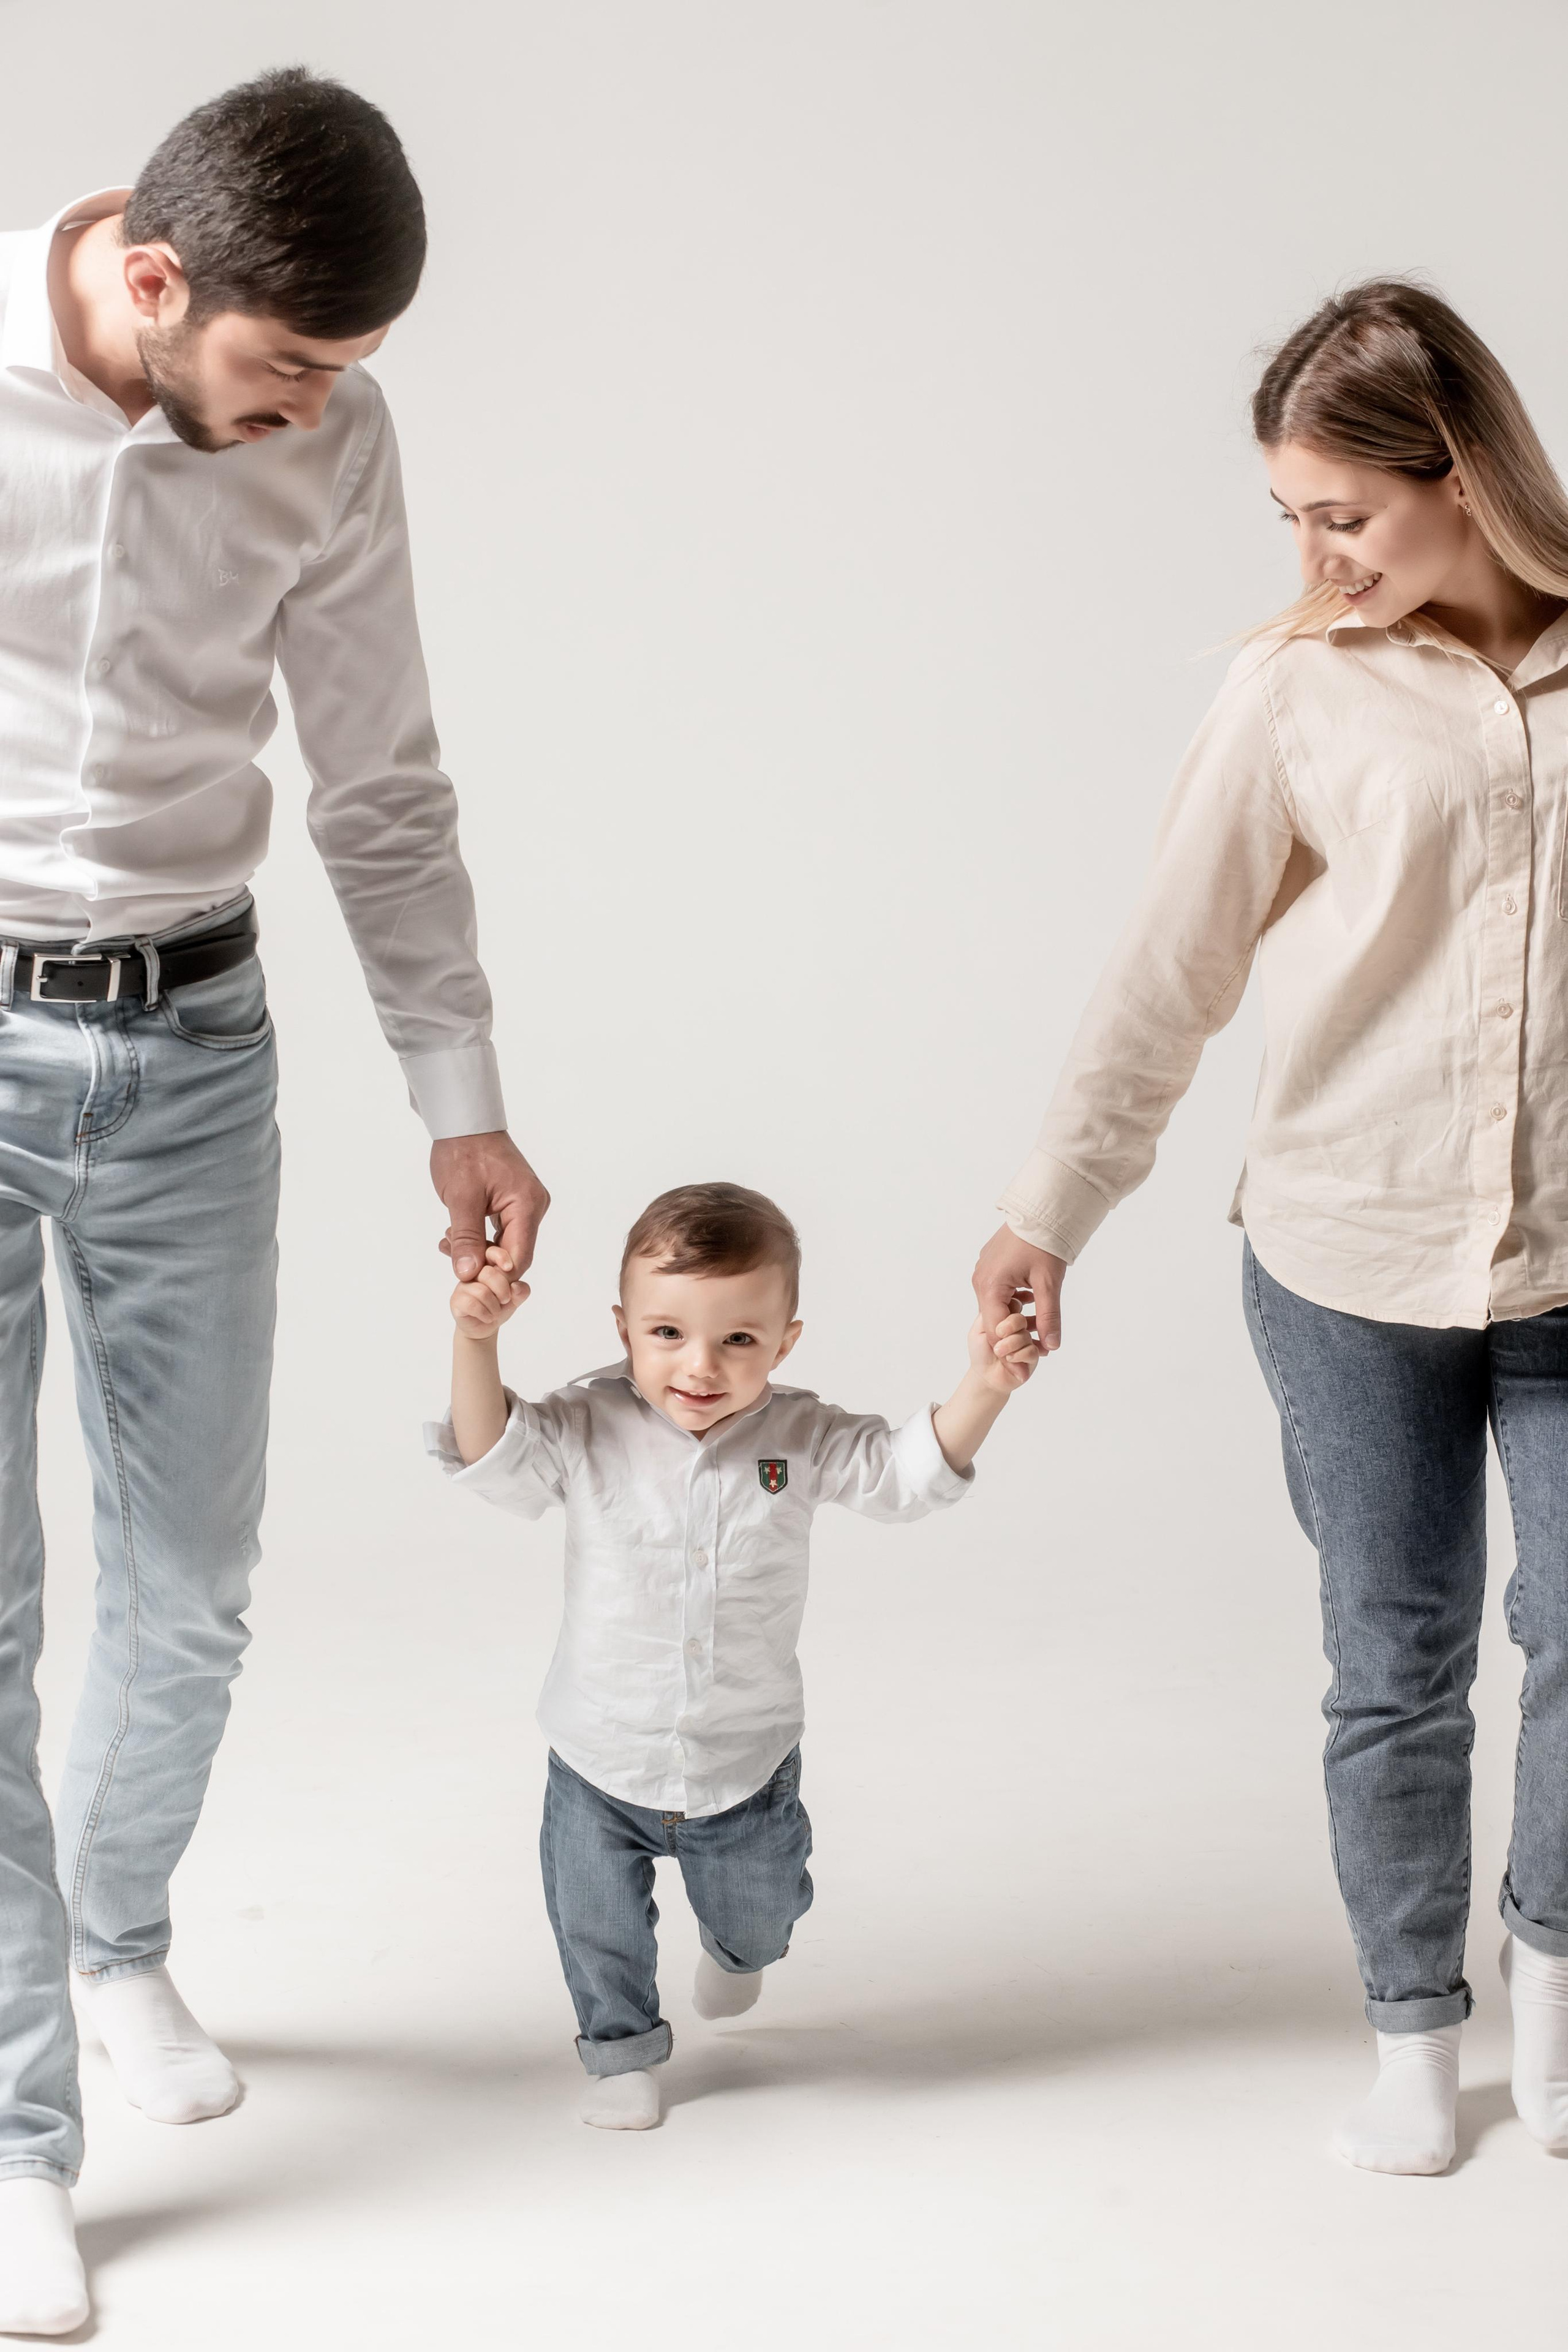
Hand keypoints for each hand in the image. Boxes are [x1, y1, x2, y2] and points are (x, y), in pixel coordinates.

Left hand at [431, 1131, 549, 1285]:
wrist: (465, 1123)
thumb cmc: (463, 1153)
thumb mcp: (460, 1198)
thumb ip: (466, 1238)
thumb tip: (468, 1274)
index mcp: (527, 1205)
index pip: (519, 1257)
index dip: (496, 1275)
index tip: (468, 1281)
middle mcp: (534, 1207)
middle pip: (514, 1253)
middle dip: (483, 1262)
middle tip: (452, 1257)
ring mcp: (526, 1205)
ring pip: (505, 1244)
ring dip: (477, 1249)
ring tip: (448, 1242)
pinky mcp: (514, 1203)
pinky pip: (501, 1230)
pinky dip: (480, 1237)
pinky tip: (456, 1235)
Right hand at [450, 1244, 529, 1338]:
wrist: (484, 1327)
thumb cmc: (499, 1306)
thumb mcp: (515, 1298)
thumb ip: (521, 1290)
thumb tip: (516, 1286)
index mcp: (488, 1265)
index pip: (491, 1251)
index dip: (500, 1257)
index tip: (509, 1268)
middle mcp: (473, 1272)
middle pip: (489, 1273)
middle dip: (503, 1290)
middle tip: (505, 1300)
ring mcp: (463, 1285)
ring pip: (482, 1292)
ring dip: (494, 1308)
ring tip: (495, 1312)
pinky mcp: (456, 1300)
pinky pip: (472, 1304)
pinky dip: (485, 1315)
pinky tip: (487, 1317)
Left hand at [966, 1309, 1039, 1392]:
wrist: (986, 1376)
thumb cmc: (981, 1352)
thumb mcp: (979, 1328)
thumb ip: (990, 1314)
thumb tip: (1007, 1304)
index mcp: (1007, 1317)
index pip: (1013, 1305)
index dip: (1008, 1310)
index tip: (1001, 1318)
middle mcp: (1019, 1328)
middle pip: (1020, 1318)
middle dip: (1010, 1326)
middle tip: (1000, 1334)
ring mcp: (1027, 1340)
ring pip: (1025, 1335)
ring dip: (1011, 1343)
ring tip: (999, 1351)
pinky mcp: (1033, 1355)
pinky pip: (1032, 1351)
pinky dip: (1019, 1354)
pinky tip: (1010, 1358)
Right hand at [972, 1222, 1065, 1353]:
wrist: (1038, 1210)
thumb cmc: (1043, 1243)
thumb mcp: (1049, 1283)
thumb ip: (1048, 1317)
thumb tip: (1052, 1346)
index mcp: (990, 1287)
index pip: (996, 1331)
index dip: (1012, 1352)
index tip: (1028, 1367)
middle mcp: (980, 1281)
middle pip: (994, 1321)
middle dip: (1014, 1337)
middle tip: (1038, 1349)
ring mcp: (982, 1272)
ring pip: (995, 1307)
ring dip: (1013, 1319)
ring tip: (1037, 1327)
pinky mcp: (989, 1266)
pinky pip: (996, 1293)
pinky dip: (1011, 1303)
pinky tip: (1029, 1303)